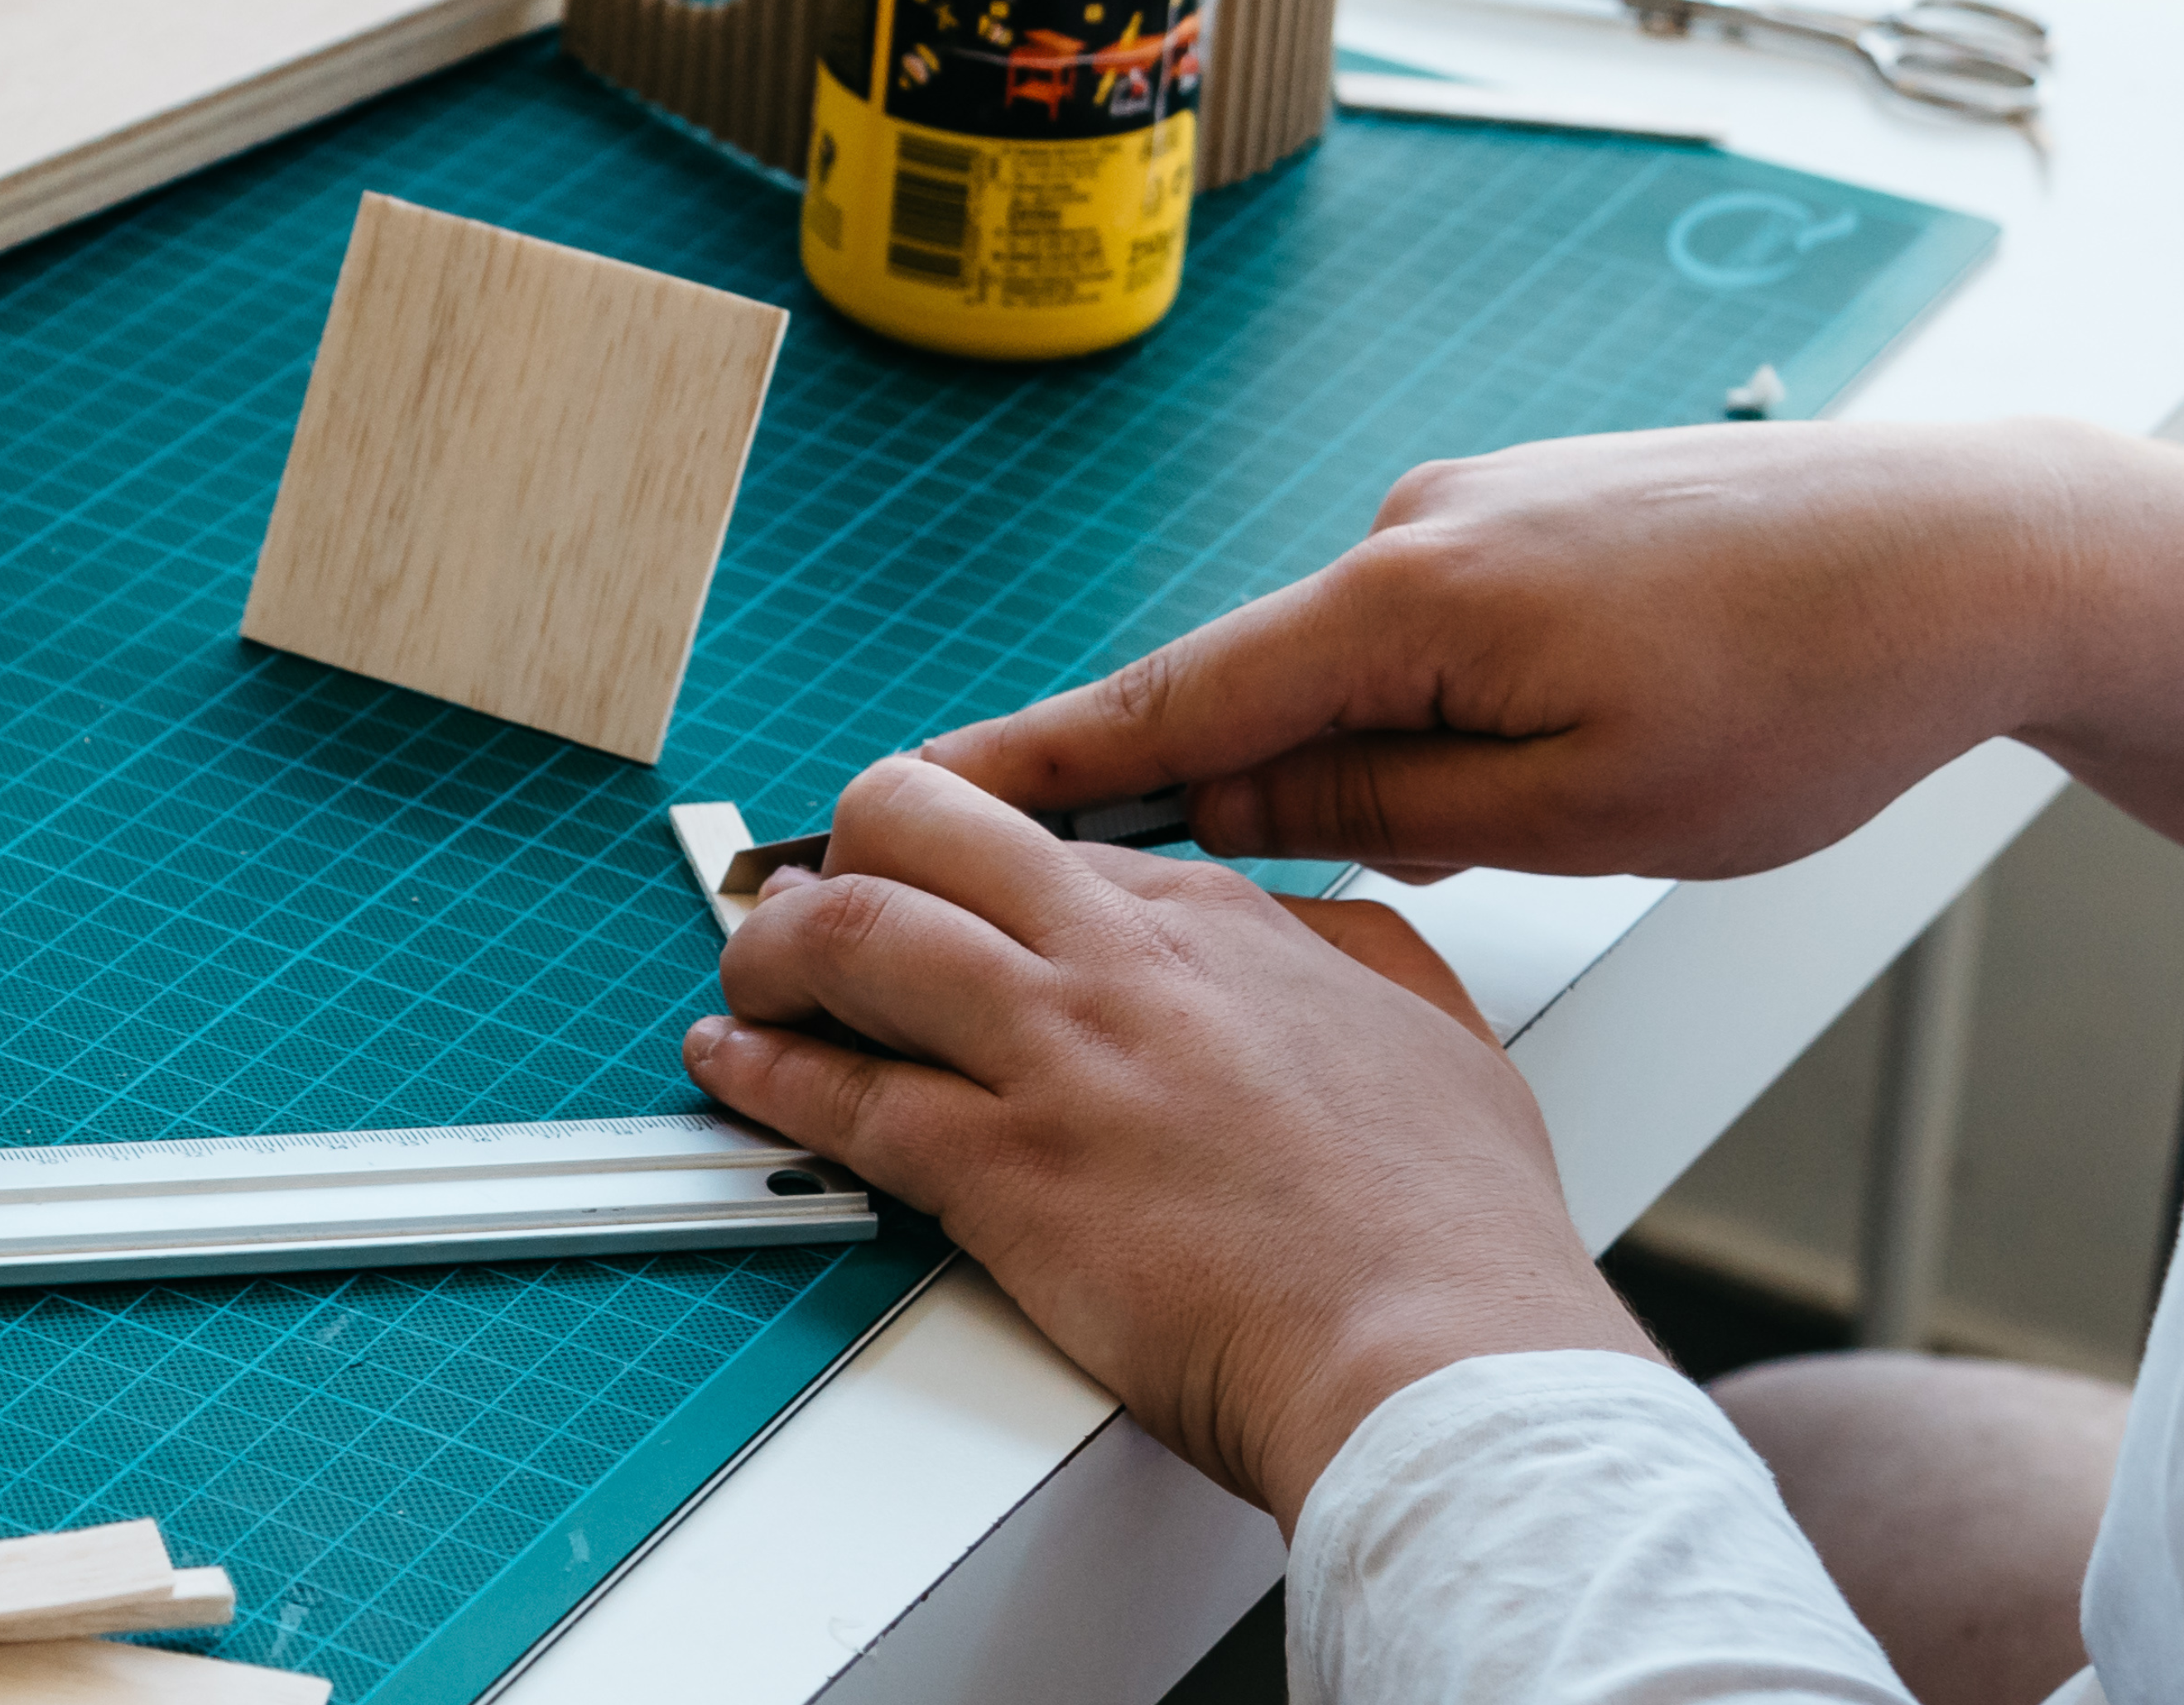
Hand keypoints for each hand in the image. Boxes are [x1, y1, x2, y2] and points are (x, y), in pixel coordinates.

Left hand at [684, 755, 1648, 1522]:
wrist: (1435, 1352)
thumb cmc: (1450, 1229)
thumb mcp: (1431, 1029)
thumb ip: (1354, 957)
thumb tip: (1307, 935)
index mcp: (1216, 921)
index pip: (1041, 841)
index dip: (965, 868)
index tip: (935, 894)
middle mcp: (1121, 960)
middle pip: (921, 829)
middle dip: (845, 848)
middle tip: (814, 902)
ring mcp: (1055, 1056)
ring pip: (855, 936)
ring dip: (774, 953)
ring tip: (750, 982)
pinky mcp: (1005, 1171)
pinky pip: (842, 1098)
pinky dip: (763, 1074)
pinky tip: (733, 1067)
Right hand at [914, 418, 2183, 936]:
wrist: (1977, 546)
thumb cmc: (1813, 692)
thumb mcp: (1586, 813)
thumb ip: (1386, 811)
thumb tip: (1242, 811)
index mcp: (1411, 602)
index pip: (1169, 699)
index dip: (1030, 761)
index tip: (904, 794)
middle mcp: (1414, 525)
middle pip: (1254, 682)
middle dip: (1224, 788)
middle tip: (1216, 882)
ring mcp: (1472, 502)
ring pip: (1356, 661)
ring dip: (1372, 752)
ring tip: (1515, 815)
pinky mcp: (1531, 507)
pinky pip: (1425, 624)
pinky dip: (1431, 698)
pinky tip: (1543, 749)